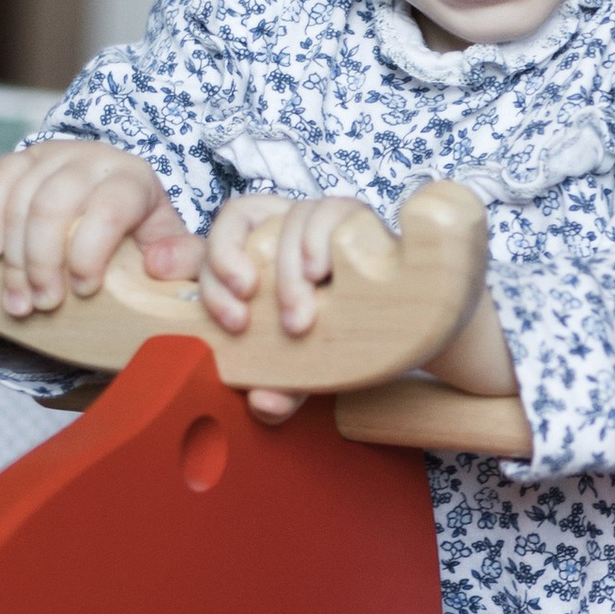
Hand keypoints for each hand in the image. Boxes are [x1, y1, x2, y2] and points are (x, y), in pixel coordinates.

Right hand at [0, 141, 185, 318]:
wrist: (120, 197)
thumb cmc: (144, 231)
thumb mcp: (175, 246)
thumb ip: (184, 259)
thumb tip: (157, 265)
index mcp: (135, 180)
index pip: (109, 209)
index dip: (89, 252)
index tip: (83, 290)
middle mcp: (94, 159)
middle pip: (54, 205)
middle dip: (42, 262)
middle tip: (44, 304)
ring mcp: (56, 154)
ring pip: (21, 199)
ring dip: (14, 256)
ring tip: (19, 300)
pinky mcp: (26, 158)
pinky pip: (0, 177)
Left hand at [198, 190, 377, 420]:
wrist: (401, 327)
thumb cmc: (337, 339)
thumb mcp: (301, 367)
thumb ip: (278, 387)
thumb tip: (262, 402)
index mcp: (251, 254)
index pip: (215, 241)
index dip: (212, 272)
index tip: (231, 319)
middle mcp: (279, 228)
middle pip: (238, 220)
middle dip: (230, 269)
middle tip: (244, 324)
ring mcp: (316, 220)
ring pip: (284, 219)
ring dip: (285, 270)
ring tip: (298, 318)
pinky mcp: (352, 217)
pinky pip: (328, 210)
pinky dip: (318, 239)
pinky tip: (322, 271)